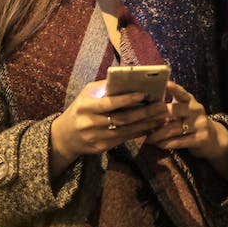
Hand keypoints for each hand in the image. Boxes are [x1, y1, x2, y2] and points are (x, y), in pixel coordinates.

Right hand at [50, 80, 169, 161]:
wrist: (65, 136)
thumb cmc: (80, 109)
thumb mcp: (87, 94)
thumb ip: (105, 88)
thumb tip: (128, 79)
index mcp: (86, 106)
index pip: (109, 103)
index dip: (127, 99)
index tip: (144, 94)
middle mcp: (90, 123)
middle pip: (122, 118)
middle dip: (145, 112)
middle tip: (162, 106)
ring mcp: (96, 137)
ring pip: (126, 131)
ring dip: (146, 124)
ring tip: (162, 117)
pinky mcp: (102, 147)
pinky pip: (124, 139)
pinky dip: (139, 133)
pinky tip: (151, 127)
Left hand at [145, 81, 227, 161]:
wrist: (213, 139)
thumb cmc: (191, 122)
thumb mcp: (184, 110)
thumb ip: (171, 104)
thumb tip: (146, 101)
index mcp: (190, 100)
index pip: (180, 92)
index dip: (172, 88)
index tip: (162, 84)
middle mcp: (196, 110)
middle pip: (172, 111)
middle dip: (153, 116)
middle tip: (139, 121)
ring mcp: (199, 124)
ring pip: (173, 128)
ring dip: (157, 134)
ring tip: (147, 138)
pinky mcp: (201, 138)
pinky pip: (180, 141)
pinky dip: (166, 144)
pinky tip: (158, 145)